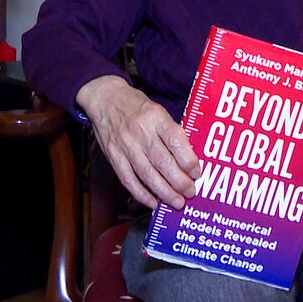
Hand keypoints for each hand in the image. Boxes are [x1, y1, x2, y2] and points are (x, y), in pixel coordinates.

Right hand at [76, 75, 200, 209]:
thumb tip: (188, 158)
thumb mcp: (158, 110)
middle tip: (191, 193)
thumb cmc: (136, 105)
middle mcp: (141, 133)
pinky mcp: (114, 157)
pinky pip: (128, 180)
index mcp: (156, 118)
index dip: (189, 161)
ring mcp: (126, 146)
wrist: (105, 99)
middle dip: (180, 182)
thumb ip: (171, 132)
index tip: (197, 173)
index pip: (176, 142)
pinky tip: (153, 202)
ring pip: (147, 174)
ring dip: (164, 192)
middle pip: (163, 162)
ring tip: (177, 202)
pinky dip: (141, 194)